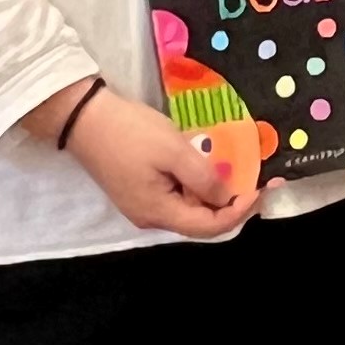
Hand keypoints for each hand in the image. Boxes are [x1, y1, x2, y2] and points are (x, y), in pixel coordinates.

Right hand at [55, 85, 257, 237]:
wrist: (84, 117)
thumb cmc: (130, 132)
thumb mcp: (174, 151)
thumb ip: (204, 178)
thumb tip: (226, 197)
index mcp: (158, 213)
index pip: (209, 227)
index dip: (239, 212)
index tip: (261, 189)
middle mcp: (149, 218)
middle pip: (199, 222)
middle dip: (229, 205)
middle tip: (254, 182)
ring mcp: (140, 205)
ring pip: (187, 209)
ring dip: (212, 195)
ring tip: (235, 172)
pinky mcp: (136, 190)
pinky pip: (174, 196)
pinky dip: (194, 187)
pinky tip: (205, 168)